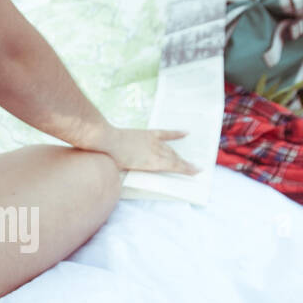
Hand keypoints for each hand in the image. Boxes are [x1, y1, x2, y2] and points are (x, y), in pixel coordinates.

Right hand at [81, 125, 199, 174]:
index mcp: (147, 134)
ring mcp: (154, 151)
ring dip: (183, 164)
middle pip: (171, 150)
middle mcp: (154, 142)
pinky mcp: (153, 162)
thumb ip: (121, 147)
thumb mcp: (116, 143)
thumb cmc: (108, 142)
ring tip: (194, 169)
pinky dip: (185, 167)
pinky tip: (195, 169)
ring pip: (174, 158)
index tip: (185, 133)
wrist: (106, 141)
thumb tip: (116, 152)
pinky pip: (173, 164)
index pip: (165, 134)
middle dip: (179, 156)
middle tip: (189, 162)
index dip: (176, 135)